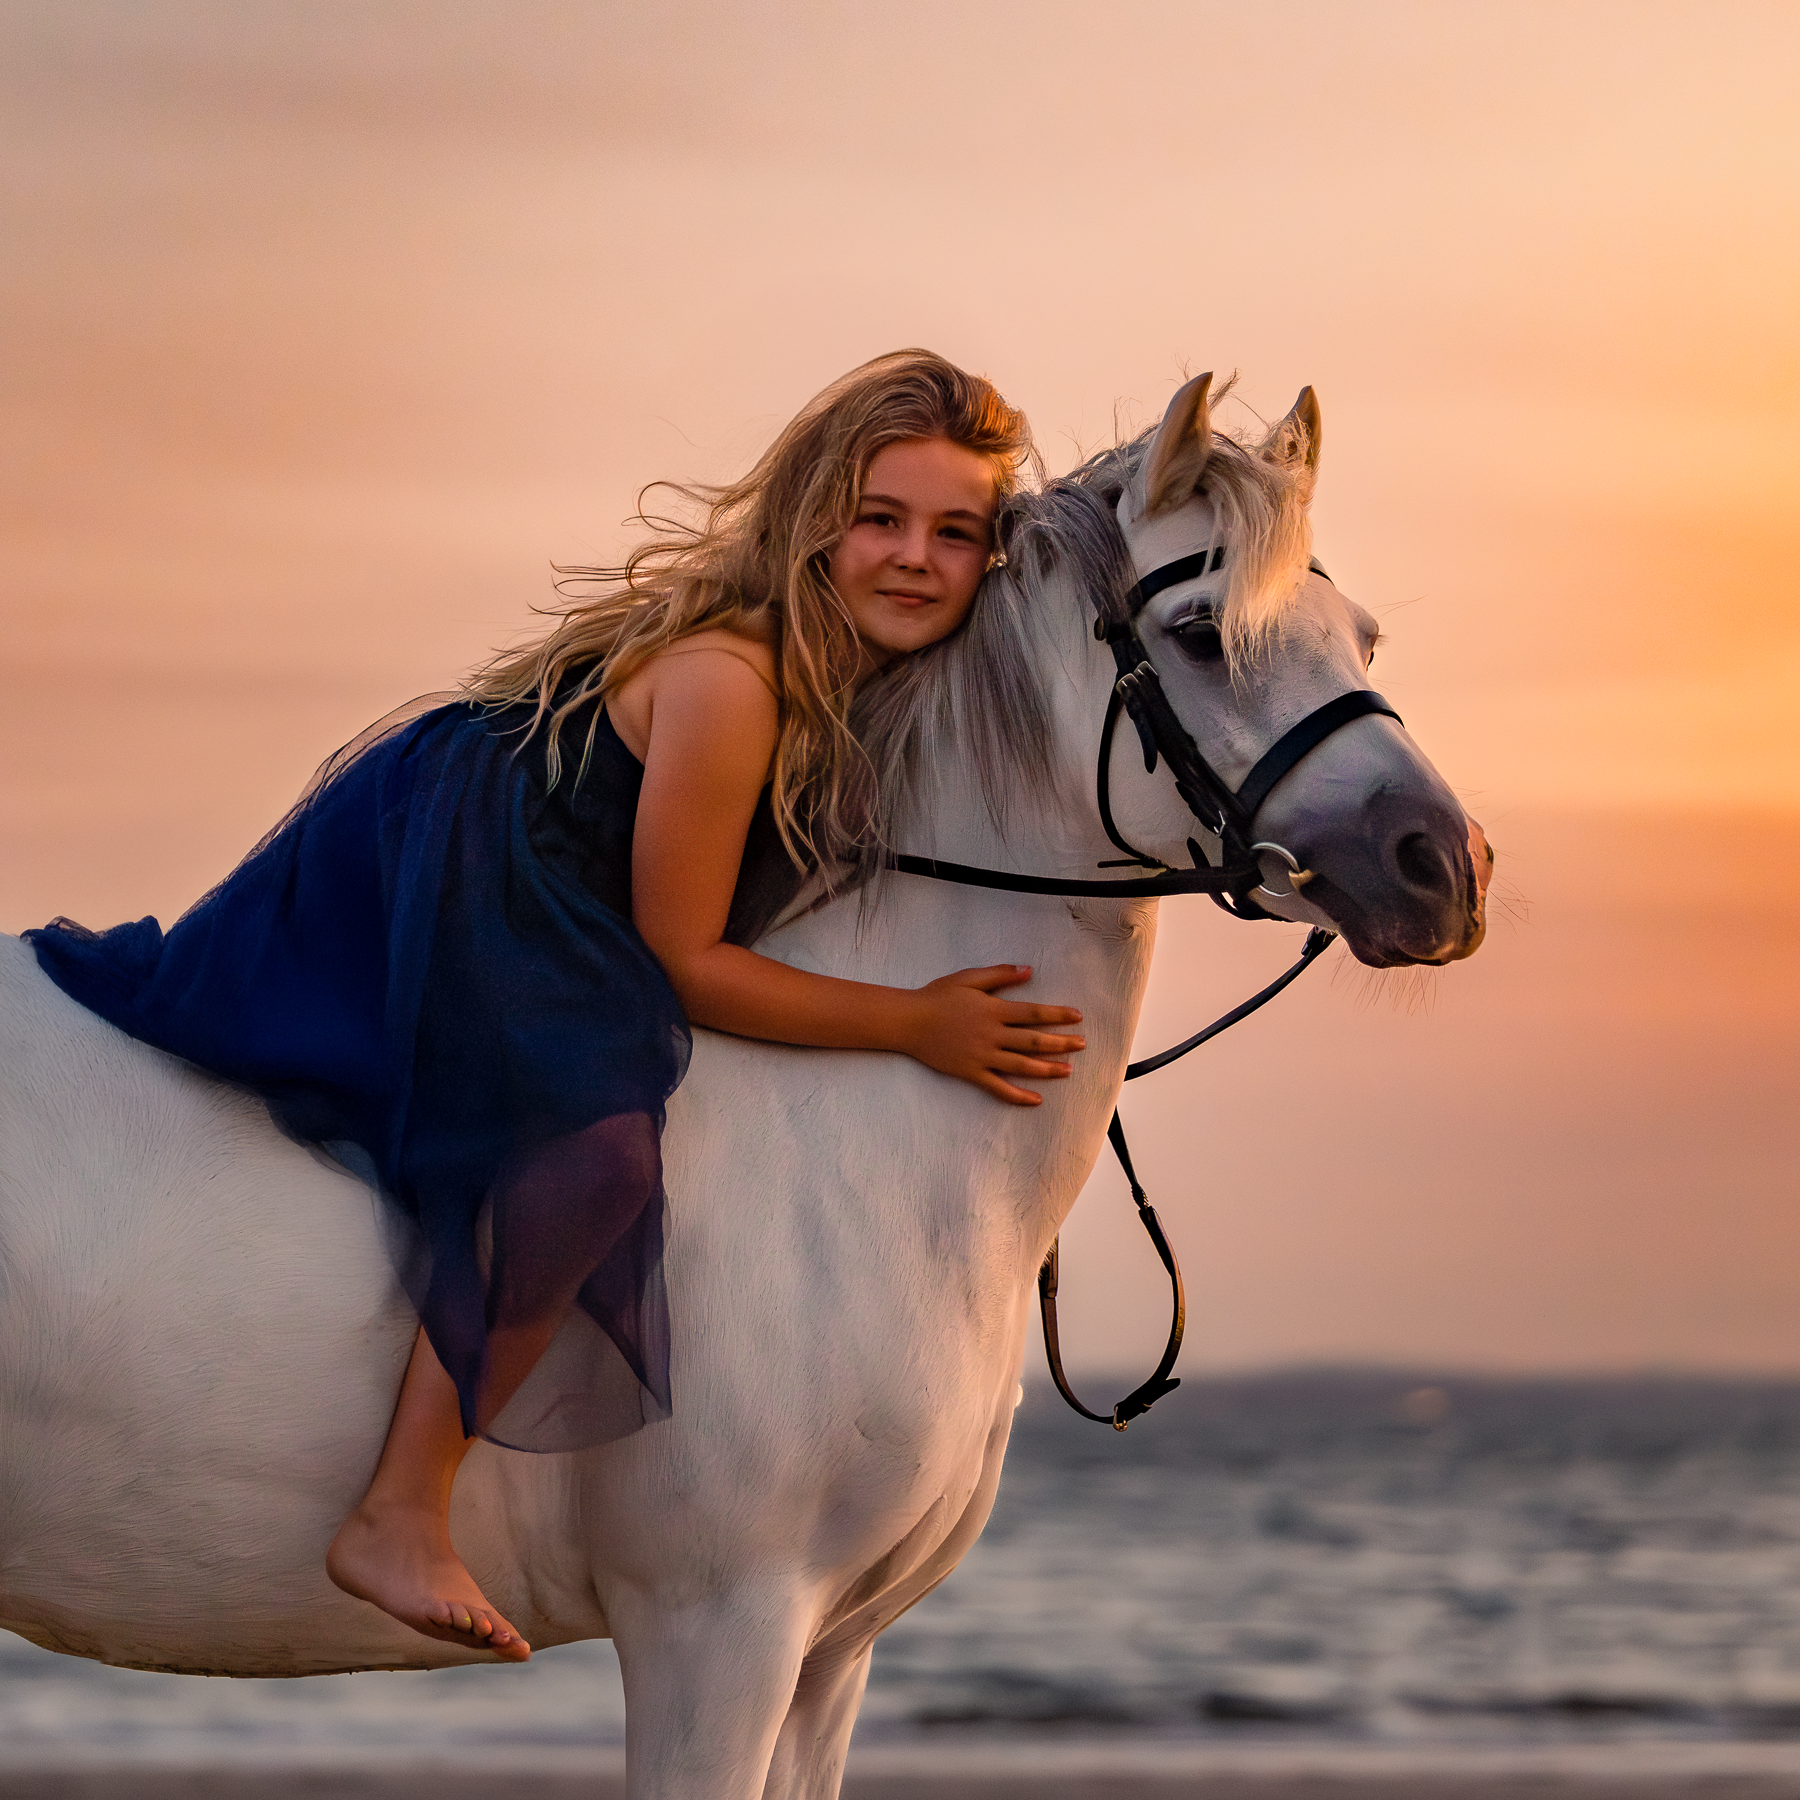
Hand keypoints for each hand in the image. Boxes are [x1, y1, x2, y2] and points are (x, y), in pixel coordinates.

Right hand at [902, 965, 1085, 1105]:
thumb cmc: (937, 996)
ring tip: (1068, 1071)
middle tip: (1081, 1045)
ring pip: (1022, 1066)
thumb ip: (1000, 974)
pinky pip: (998, 1087)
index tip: (1077, 1017)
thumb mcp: (969, 978)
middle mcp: (992, 1034)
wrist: (908, 1022)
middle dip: (1061, 1043)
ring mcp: (982, 1056)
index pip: (1034, 1013)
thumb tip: (1028, 970)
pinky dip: (1018, 1095)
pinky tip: (1035, 1100)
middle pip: (1034, 1041)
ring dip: (1047, 1069)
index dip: (1058, 1015)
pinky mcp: (971, 1072)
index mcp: (993, 1009)